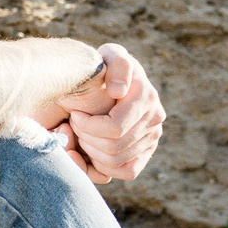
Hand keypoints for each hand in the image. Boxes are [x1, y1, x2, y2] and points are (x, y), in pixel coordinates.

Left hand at [52, 44, 164, 182]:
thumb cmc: (101, 66)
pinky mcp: (144, 153)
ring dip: (90, 151)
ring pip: (116, 162)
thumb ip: (117, 64)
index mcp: (146, 97)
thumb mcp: (108, 55)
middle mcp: (155, 120)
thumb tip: (121, 91)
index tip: (73, 113)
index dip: (87, 126)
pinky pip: (126, 172)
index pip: (114, 128)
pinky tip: (85, 152)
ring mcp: (152, 138)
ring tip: (78, 134)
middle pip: (113, 147)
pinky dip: (102, 167)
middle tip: (72, 124)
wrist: (102, 81)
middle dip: (85, 138)